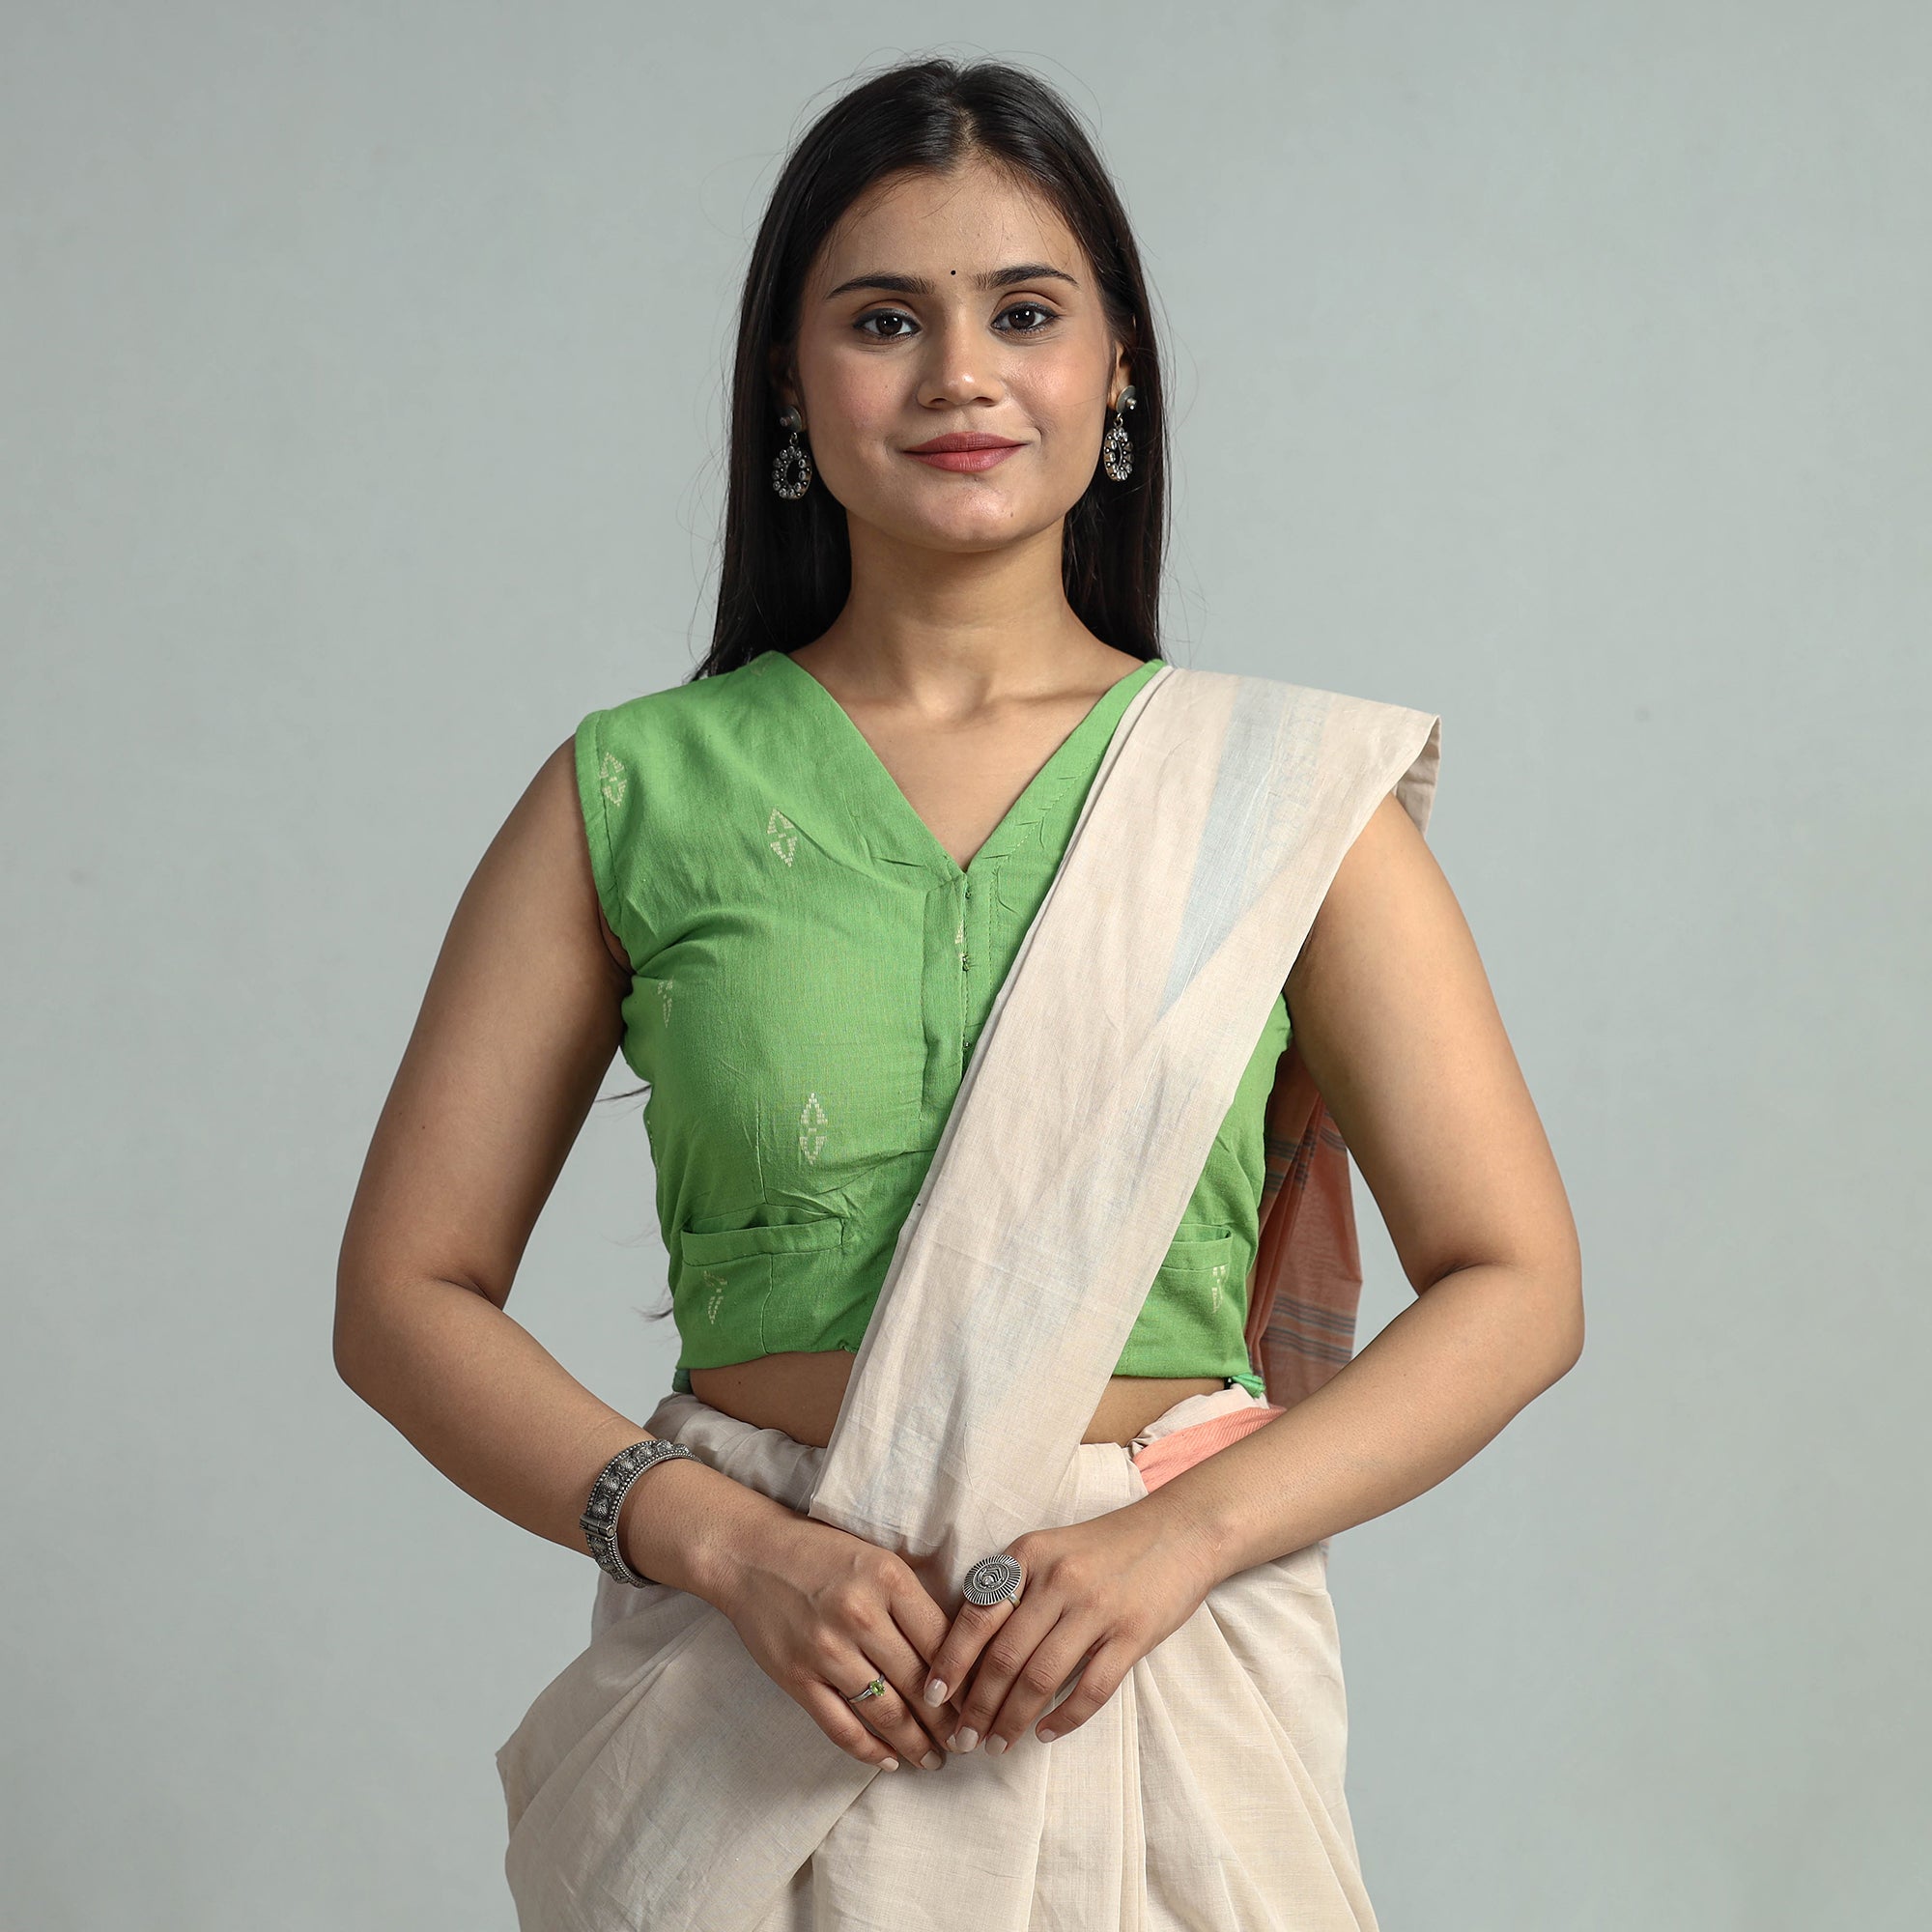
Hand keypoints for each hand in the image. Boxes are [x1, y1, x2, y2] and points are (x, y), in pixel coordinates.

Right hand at [710, 1507, 967, 1772]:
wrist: (750, 1554)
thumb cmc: (821, 1552)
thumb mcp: (876, 1560)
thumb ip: (911, 1601)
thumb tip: (956, 1654)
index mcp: (888, 1579)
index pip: (943, 1641)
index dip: (966, 1680)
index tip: (981, 1703)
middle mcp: (860, 1615)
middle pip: (919, 1683)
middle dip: (948, 1722)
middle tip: (967, 1742)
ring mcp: (826, 1650)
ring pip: (886, 1712)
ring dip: (916, 1743)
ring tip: (935, 1759)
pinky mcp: (797, 1677)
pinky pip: (841, 1726)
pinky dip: (869, 1750)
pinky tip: (890, 1760)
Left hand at [917, 1499, 1218, 1754]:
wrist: (1181, 1530)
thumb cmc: (1107, 1545)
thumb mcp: (1051, 1548)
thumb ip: (1013, 1586)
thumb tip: (969, 1648)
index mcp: (1030, 1554)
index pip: (977, 1616)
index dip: (951, 1662)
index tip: (932, 1696)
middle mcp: (1059, 1580)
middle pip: (1004, 1656)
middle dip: (977, 1706)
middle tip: (962, 1739)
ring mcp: (1098, 1608)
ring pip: (1041, 1678)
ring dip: (1012, 1719)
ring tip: (997, 1744)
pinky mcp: (1133, 1635)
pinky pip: (1091, 1689)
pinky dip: (1064, 1718)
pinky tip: (1045, 1733)